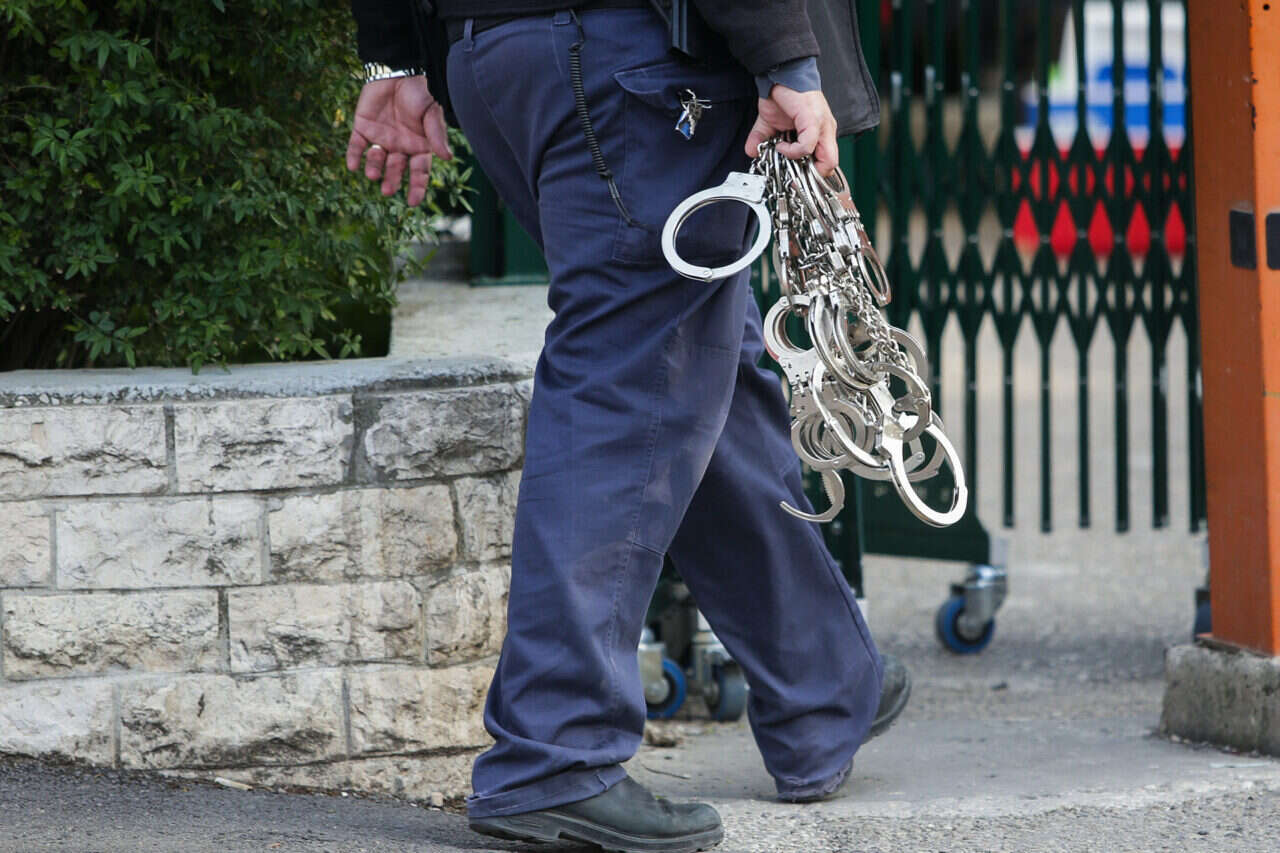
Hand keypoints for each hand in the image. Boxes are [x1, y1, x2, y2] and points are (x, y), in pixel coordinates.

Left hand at [345, 76, 452, 206]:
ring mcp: (380, 138)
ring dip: (374, 168)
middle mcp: (399, 146)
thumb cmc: (419, 92)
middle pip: (395, 170)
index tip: (413, 203)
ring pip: (376, 160)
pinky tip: (352, 166)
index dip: (417, 188)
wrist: (397, 70)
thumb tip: (447, 157)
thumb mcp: (431, 113)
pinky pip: (355, 146)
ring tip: (372, 175)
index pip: (419, 172)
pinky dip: (353, 156)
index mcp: (418, 146)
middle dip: (392, 181)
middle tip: (387, 190)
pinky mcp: (362, 127)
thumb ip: (437, 135)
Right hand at [745, 85, 838, 174]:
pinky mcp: (813, 121)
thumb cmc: (783, 94)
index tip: (793, 178)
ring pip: (826, 160)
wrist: (781, 73)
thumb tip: (752, 151)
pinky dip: (793, 151)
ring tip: (782, 154)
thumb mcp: (771, 123)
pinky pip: (807, 145)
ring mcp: (821, 126)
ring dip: (800, 165)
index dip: (811, 175)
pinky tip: (781, 145)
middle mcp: (825, 131)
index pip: (826, 162)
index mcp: (819, 133)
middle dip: (810, 177)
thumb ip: (763, 140)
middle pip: (830, 165)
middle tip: (790, 177)